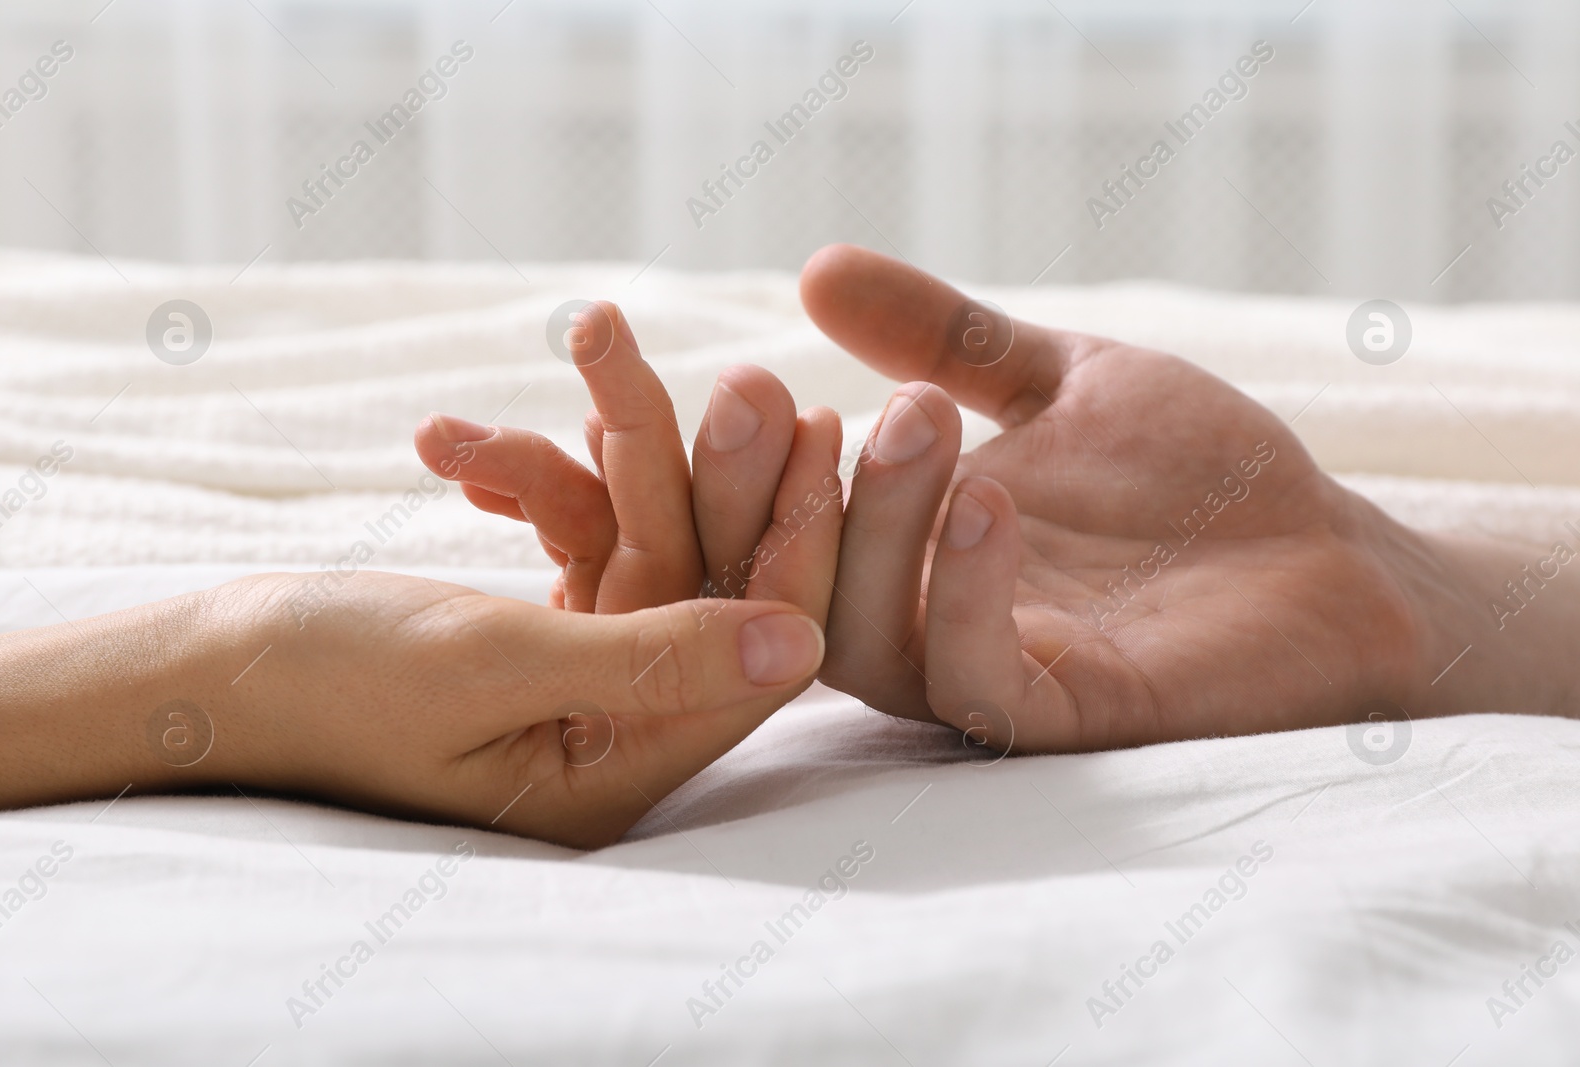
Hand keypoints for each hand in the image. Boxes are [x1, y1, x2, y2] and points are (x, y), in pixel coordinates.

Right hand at [0, 301, 844, 848]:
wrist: (199, 678)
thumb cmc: (322, 686)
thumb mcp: (488, 665)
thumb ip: (648, 658)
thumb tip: (805, 645)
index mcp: (617, 773)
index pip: (745, 659)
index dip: (790, 547)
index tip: (826, 434)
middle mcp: (615, 735)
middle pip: (705, 589)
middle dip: (716, 475)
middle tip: (752, 376)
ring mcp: (582, 681)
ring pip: (640, 541)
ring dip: (608, 448)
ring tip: (595, 332)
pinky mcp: (545, 633)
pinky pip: (578, 536)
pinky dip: (538, 477)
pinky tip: (464, 440)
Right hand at [800, 244, 1572, 750]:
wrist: (1331, 554)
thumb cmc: (1192, 477)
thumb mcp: (1058, 379)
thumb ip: (945, 338)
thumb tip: (819, 267)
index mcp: (903, 551)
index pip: (773, 533)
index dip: (737, 469)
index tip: (749, 376)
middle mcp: (922, 624)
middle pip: (784, 598)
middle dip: (766, 503)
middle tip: (783, 399)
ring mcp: (993, 674)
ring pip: (864, 645)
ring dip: (872, 531)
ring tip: (914, 422)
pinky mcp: (1072, 715)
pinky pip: (979, 683)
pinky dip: (964, 599)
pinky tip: (991, 504)